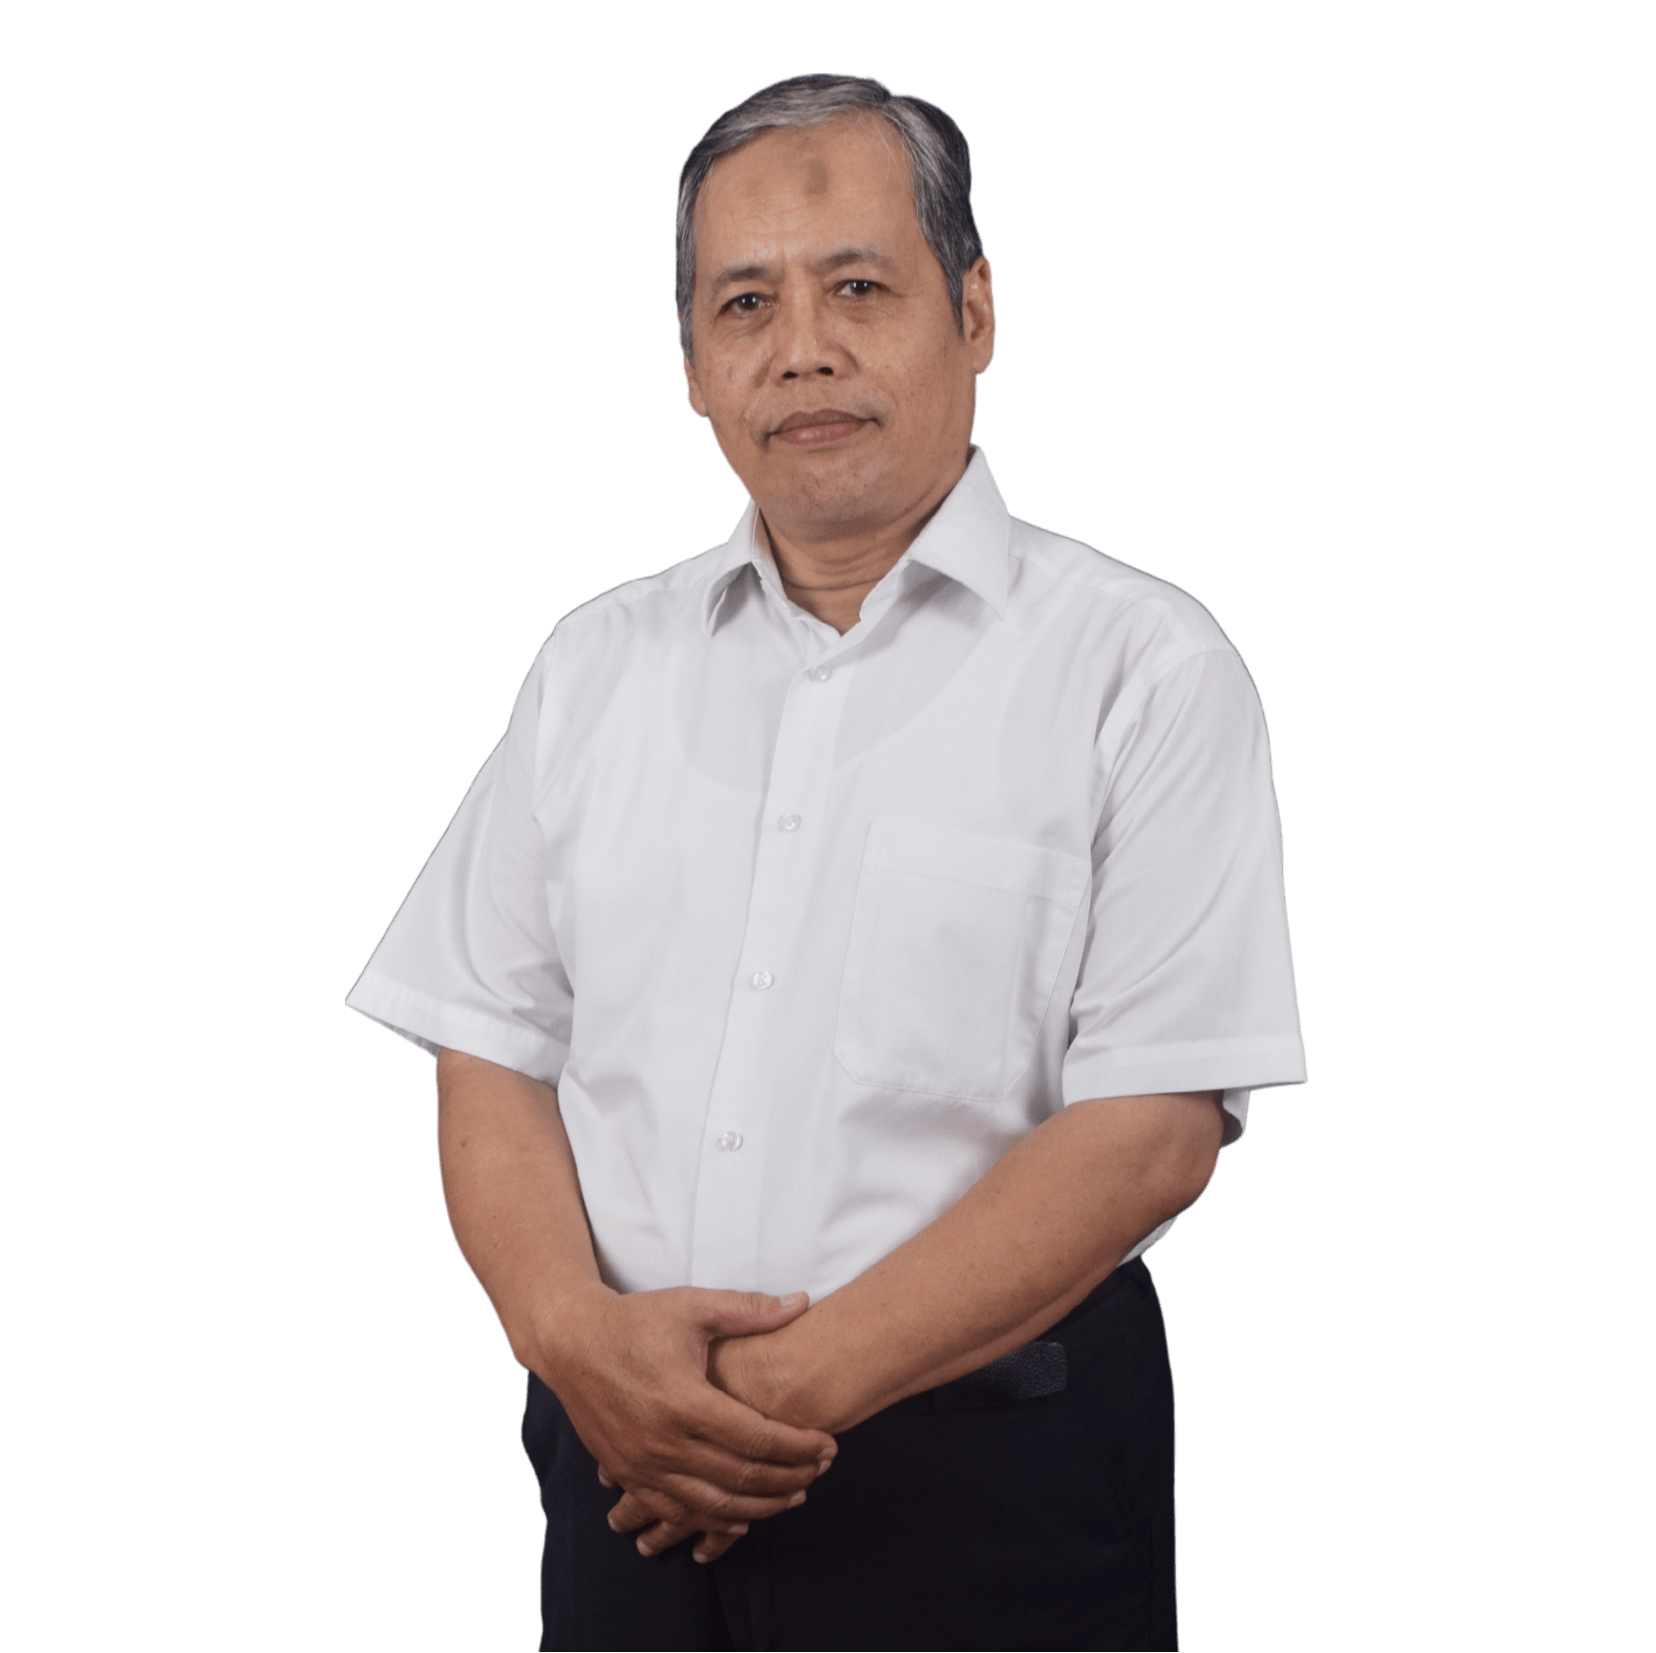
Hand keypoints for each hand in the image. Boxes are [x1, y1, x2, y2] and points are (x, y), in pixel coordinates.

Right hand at [607, 1321, 833, 1563]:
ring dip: (759, 1507)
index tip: (827, 1445)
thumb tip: (802, 1303)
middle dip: (789, 1479)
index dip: (798, 1446)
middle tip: (820, 1472)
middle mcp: (664, 1442)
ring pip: (712, 1505)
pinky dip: (712, 1521)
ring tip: (793, 1496)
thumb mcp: (693, 1305)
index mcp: (685, 1400)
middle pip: (740, 1479)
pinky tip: (739, 1518)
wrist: (570, 1342)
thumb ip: (749, 1310)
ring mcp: (642, 1465)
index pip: (756, 1438)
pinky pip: (676, 1512)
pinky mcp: (627, 1475)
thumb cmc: (635, 1320)